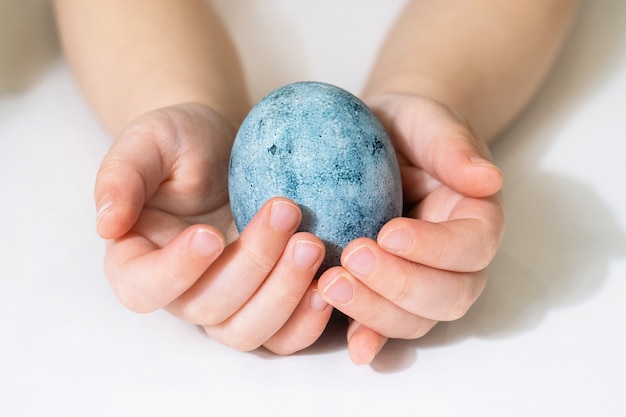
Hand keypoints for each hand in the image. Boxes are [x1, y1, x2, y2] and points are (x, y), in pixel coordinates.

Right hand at [95, 103, 332, 354]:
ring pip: (248, 330)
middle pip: (209, 308)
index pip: (143, 286)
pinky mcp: (265, 302)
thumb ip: (121, 176)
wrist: (224, 147)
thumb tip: (105, 224)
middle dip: (252, 266)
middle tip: (286, 212)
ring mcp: (226, 303)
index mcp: (138, 259)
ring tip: (314, 245)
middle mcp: (181, 291)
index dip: (175, 271)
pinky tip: (329, 285)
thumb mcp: (148, 142)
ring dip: (284, 296)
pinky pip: (283, 335)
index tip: (208, 233)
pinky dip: (306, 321)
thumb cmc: (181, 141)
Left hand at [317, 94, 504, 364]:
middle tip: (353, 257)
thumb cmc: (409, 129)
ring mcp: (422, 282)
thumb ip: (453, 147)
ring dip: (375, 312)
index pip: (471, 246)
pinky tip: (352, 345)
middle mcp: (456, 261)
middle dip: (400, 285)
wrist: (381, 141)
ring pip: (415, 320)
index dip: (434, 248)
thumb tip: (488, 179)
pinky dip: (371, 339)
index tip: (389, 233)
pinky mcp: (387, 293)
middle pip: (448, 296)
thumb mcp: (428, 123)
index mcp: (476, 219)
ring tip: (329, 284)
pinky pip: (386, 327)